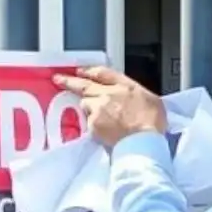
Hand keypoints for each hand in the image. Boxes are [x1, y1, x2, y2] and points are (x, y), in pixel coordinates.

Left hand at [51, 65, 166, 148]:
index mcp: (125, 86)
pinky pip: (88, 123)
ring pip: (85, 104)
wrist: (143, 141)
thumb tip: (131, 98)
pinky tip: (102, 131)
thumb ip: (136, 95)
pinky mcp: (93, 124)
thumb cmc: (152, 124)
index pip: (103, 73)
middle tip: (58, 79)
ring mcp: (99, 108)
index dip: (90, 71)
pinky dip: (93, 126)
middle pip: (85, 85)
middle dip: (70, 81)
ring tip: (97, 117)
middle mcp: (109, 93)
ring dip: (88, 108)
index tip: (81, 70)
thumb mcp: (151, 100)